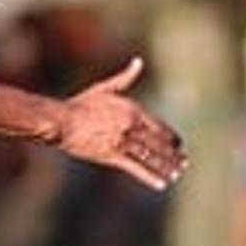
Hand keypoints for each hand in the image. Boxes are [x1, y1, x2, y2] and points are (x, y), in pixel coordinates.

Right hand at [56, 57, 187, 190]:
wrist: (60, 120)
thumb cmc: (80, 104)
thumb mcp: (105, 88)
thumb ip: (125, 77)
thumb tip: (139, 61)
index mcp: (133, 110)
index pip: (159, 127)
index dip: (171, 138)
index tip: (179, 145)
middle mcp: (132, 126)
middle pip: (158, 144)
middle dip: (172, 155)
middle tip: (184, 163)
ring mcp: (122, 142)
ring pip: (150, 157)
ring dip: (165, 167)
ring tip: (176, 175)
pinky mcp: (111, 156)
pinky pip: (135, 168)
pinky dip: (149, 177)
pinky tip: (160, 184)